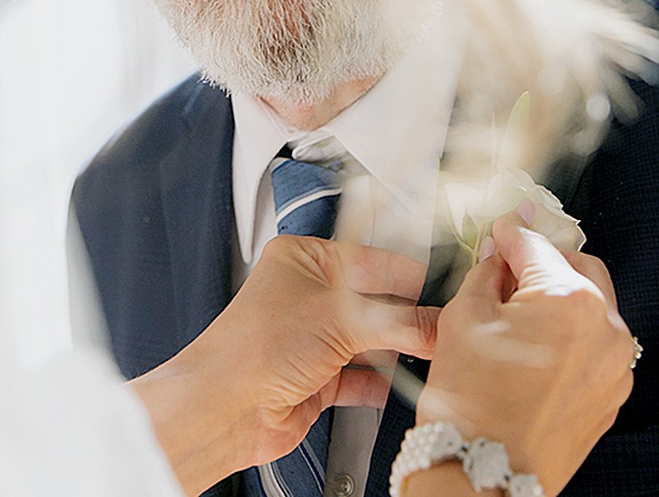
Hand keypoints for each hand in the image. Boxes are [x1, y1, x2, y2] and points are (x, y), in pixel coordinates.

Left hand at [132, 234, 438, 495]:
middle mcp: (308, 294)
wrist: (222, 409)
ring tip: (431, 353)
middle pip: (372, 300)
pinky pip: (360, 375)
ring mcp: (312, 337)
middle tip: (443, 325)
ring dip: (396, 350)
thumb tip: (438, 324)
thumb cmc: (253, 348)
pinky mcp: (317, 377)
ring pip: (369, 339)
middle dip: (406, 316)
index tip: (444, 288)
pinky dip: (381, 381)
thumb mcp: (338, 320)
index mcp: (304, 259)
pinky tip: (402, 382)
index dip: (408, 274)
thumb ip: (397, 323)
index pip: (370, 259)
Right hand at [415, 206, 634, 496]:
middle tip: (506, 269)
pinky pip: (593, 346)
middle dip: (542, 262)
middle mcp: (605, 329)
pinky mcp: (610, 394)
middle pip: (577, 267)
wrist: (483, 472)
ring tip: (514, 314)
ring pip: (589, 307)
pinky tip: (529, 347)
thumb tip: (498, 256)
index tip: (499, 231)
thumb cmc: (473, 401)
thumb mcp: (464, 316)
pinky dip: (567, 336)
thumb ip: (487, 273)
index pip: (536, 245)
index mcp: (569, 300)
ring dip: (556, 299)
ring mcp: (614, 366)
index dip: (509, 234)